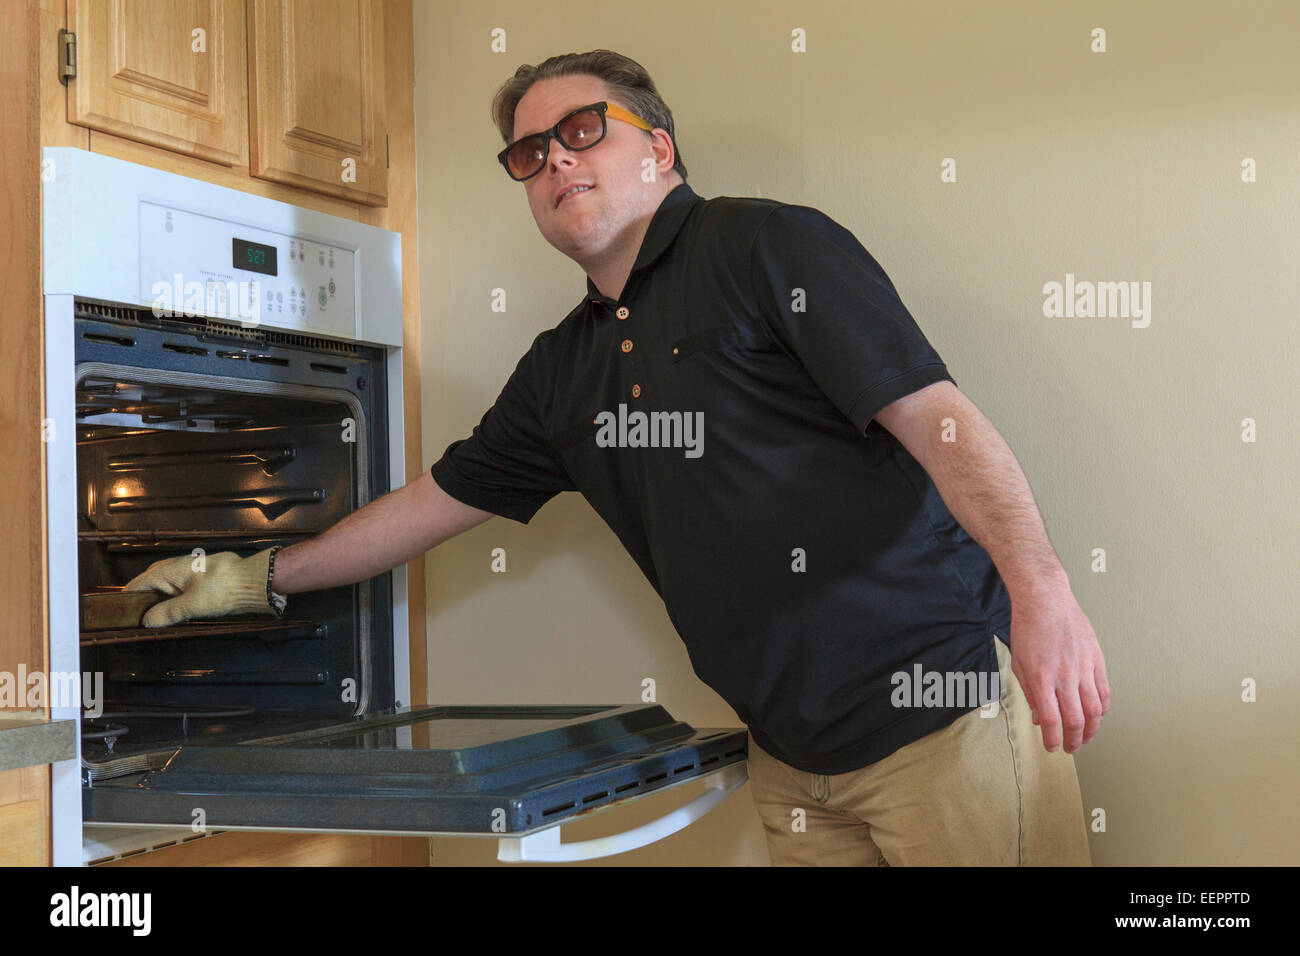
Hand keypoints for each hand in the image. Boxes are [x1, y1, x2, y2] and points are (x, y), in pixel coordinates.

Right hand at [123, 549, 282, 626]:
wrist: (256, 581)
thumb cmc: (222, 589)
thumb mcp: (191, 605)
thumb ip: (168, 612)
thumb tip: (146, 621)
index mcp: (171, 570)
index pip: (141, 581)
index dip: (129, 595)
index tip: (119, 608)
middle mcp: (180, 567)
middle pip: (154, 580)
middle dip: (145, 595)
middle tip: (136, 614)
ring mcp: (195, 571)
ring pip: (170, 584)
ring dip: (162, 597)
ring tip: (154, 615)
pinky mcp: (208, 578)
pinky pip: (184, 587)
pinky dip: (177, 597)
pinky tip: (179, 609)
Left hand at [1007, 587, 1109, 753]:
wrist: (1045, 600)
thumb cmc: (1028, 628)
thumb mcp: (1019, 663)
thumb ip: (1030, 693)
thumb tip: (1040, 718)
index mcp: (1041, 678)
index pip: (1052, 721)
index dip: (1054, 740)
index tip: (1053, 747)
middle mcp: (1064, 675)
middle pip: (1076, 720)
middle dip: (1074, 740)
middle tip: (1070, 747)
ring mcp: (1083, 668)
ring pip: (1095, 710)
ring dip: (1091, 729)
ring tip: (1085, 736)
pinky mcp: (1096, 659)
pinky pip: (1104, 691)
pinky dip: (1103, 708)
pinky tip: (1097, 715)